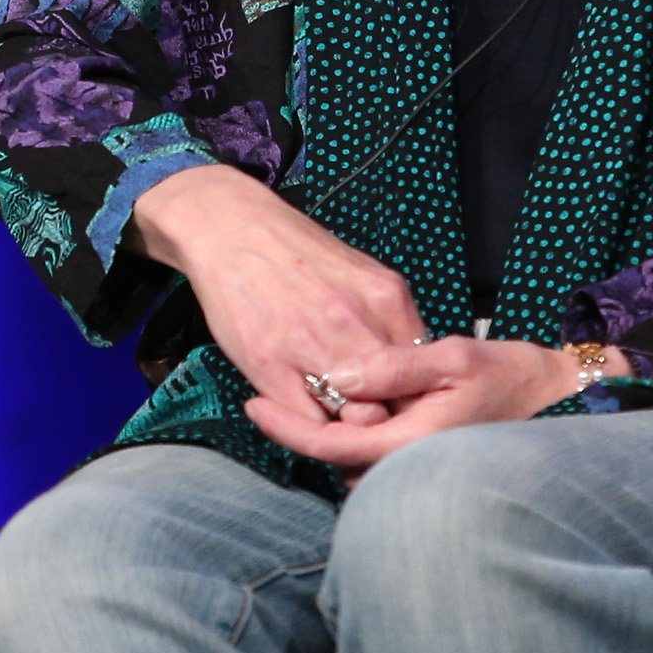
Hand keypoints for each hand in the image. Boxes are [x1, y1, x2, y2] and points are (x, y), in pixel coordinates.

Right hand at [131, 164, 429, 435]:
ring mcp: (309, 346)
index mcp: (384, 299)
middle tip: (372, 417)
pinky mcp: (268, 365)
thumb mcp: (361, 274)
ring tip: (337, 413)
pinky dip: (310, 424)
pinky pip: (307, 423)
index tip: (401, 403)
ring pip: (352, 420)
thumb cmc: (296, 252)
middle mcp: (352, 324)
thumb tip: (415, 369)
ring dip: (348, 425)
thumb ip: (392, 320)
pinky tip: (305, 404)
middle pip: (392, 403)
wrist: (230, 228)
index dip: (415, 397)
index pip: (422, 375)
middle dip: (387, 417)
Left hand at [251, 335, 625, 472]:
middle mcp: (412, 466)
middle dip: (303, 429)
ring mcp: (419, 468)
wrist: (558, 404)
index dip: (286, 428)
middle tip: (268, 391)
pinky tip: (344, 398)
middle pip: (335, 458)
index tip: (251, 405)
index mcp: (413, 443)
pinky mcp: (425, 460)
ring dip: (328, 430)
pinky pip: (375, 454)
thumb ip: (395, 366)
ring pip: (353, 459)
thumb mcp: (454, 357)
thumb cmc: (511, 376)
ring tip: (297, 389)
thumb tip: (341, 374)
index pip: (331, 447)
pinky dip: (354, 431)